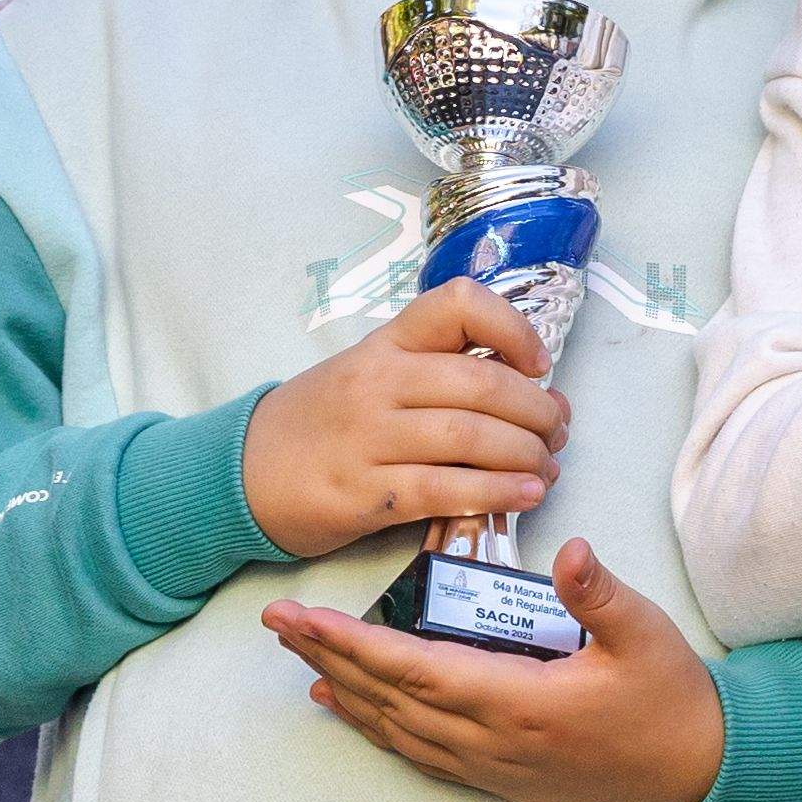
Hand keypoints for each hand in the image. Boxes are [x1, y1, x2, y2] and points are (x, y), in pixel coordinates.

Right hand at [242, 279, 563, 556]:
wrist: (243, 472)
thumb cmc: (325, 421)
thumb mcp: (372, 373)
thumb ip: (438, 372)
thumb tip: (531, 388)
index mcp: (386, 343)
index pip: (457, 303)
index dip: (512, 327)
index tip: (538, 363)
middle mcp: (377, 383)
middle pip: (481, 384)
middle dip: (538, 411)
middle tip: (557, 432)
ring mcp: (367, 438)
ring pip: (470, 438)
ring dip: (526, 456)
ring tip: (547, 470)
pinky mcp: (362, 494)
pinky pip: (444, 490)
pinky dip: (496, 494)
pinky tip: (524, 497)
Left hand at [265, 546, 724, 801]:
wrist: (692, 770)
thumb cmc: (668, 697)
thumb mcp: (646, 635)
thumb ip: (601, 595)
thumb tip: (570, 550)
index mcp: (520, 701)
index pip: (416, 668)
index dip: (355, 644)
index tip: (307, 619)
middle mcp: (490, 739)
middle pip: (387, 698)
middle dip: (327, 657)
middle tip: (276, 623)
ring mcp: (488, 764)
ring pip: (393, 726)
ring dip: (341, 688)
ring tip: (297, 654)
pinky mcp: (493, 775)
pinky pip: (414, 749)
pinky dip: (371, 724)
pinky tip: (343, 705)